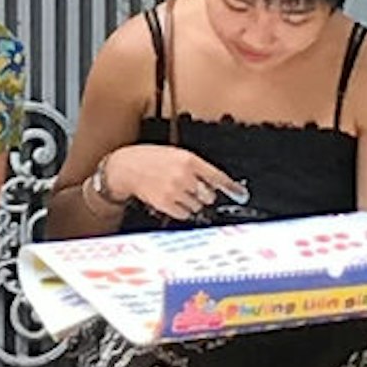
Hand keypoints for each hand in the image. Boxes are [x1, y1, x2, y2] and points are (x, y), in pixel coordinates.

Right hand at [102, 141, 233, 223]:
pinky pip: (184, 213)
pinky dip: (181, 210)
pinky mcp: (166, 204)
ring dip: (191, 202)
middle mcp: (184, 175)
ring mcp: (175, 191)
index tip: (241, 194)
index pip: (217, 176)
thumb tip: (213, 182)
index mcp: (188, 159)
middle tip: (193, 189)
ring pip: (197, 205)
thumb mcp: (175, 154)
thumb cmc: (149, 158)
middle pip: (209, 195)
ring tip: (177, 192)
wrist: (125, 167)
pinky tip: (172, 200)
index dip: (232, 187)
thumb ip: (195, 167)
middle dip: (204, 194)